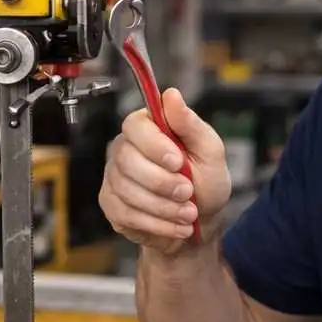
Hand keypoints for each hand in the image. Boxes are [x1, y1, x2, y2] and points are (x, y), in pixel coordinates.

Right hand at [99, 87, 231, 252]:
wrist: (201, 220)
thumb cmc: (206, 181)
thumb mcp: (210, 151)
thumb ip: (191, 124)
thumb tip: (171, 95)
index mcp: (149, 128)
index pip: (135, 125)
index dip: (154, 145)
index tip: (178, 162)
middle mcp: (126, 148)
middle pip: (127, 160)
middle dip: (161, 182)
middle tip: (187, 193)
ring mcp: (115, 176)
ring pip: (126, 190)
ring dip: (163, 207)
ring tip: (188, 214)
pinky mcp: (112, 203)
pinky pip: (125, 213)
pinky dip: (156, 224)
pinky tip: (176, 226)